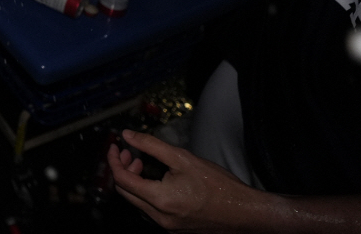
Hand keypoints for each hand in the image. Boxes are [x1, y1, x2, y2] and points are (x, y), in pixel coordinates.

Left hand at [108, 129, 265, 231]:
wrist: (246, 213)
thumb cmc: (219, 186)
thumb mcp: (183, 158)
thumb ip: (151, 145)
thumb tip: (127, 135)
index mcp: (160, 200)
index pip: (122, 180)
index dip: (114, 160)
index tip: (115, 146)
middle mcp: (160, 218)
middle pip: (126, 193)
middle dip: (123, 171)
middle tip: (129, 154)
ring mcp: (168, 227)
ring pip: (138, 203)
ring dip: (135, 182)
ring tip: (143, 165)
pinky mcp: (176, 229)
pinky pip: (152, 211)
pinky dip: (147, 193)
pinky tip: (158, 181)